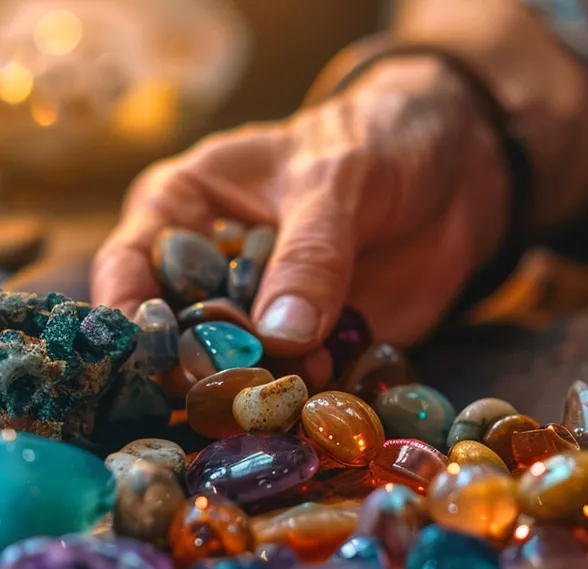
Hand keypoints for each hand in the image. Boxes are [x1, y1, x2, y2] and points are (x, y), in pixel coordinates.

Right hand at [92, 56, 510, 379]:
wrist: (458, 166)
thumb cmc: (374, 142)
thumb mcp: (337, 182)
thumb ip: (310, 255)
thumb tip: (280, 336)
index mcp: (183, 208)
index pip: (129, 268)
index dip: (134, 318)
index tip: (158, 358)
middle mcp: (210, 270)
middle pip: (178, 337)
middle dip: (202, 373)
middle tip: (235, 396)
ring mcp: (261, 315)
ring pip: (237, 374)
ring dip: (263, 398)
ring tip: (298, 401)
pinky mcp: (316, 349)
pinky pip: (303, 389)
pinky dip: (316, 405)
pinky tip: (334, 406)